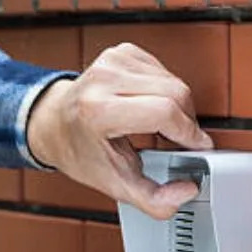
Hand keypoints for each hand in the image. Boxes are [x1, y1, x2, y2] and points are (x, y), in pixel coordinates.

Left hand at [26, 43, 213, 219]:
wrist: (53, 124)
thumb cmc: (79, 152)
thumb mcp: (113, 184)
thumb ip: (152, 199)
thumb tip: (186, 191)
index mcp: (97, 110)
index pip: (163, 112)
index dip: (188, 132)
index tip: (198, 147)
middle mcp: (103, 80)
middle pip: (175, 93)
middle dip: (187, 121)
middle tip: (182, 141)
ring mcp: (111, 61)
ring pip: (173, 81)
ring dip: (178, 106)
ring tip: (163, 127)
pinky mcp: (121, 52)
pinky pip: (163, 70)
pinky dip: (166, 90)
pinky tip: (150, 105)